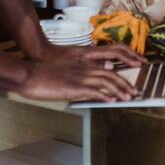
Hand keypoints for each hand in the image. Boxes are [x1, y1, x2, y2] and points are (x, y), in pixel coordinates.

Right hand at [21, 45, 144, 101]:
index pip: (107, 68)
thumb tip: (90, 77)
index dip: (120, 76)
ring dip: (119, 90)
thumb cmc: (44, 73)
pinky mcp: (73, 87)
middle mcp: (84, 69)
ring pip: (106, 82)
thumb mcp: (65, 70)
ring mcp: (79, 78)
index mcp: (82, 64)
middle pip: (111, 75)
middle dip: (125, 84)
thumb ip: (80, 71)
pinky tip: (112, 100)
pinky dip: (105, 95)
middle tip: (134, 93)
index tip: (129, 84)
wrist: (30, 74)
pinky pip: (93, 91)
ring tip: (128, 98)